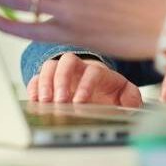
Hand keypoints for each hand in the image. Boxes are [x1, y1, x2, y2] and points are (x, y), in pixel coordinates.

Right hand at [28, 53, 142, 107]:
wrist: (98, 89)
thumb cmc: (109, 91)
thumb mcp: (124, 95)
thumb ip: (131, 97)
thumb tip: (132, 103)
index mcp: (100, 71)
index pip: (93, 72)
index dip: (85, 86)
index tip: (79, 102)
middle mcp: (80, 68)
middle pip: (68, 61)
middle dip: (62, 81)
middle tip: (59, 101)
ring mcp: (62, 72)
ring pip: (50, 66)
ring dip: (45, 83)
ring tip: (44, 102)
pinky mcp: (48, 81)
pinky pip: (36, 77)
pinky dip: (33, 87)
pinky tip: (34, 101)